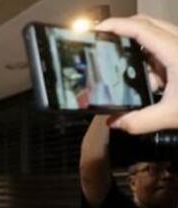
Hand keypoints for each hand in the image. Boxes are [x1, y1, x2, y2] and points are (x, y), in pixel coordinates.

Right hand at [96, 15, 177, 133]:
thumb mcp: (172, 116)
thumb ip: (139, 121)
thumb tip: (113, 123)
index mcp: (176, 52)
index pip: (141, 29)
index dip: (117, 25)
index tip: (97, 29)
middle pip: (147, 24)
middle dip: (123, 29)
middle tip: (103, 41)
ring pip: (157, 34)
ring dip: (138, 46)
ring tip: (123, 65)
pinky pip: (164, 48)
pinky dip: (150, 58)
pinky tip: (148, 80)